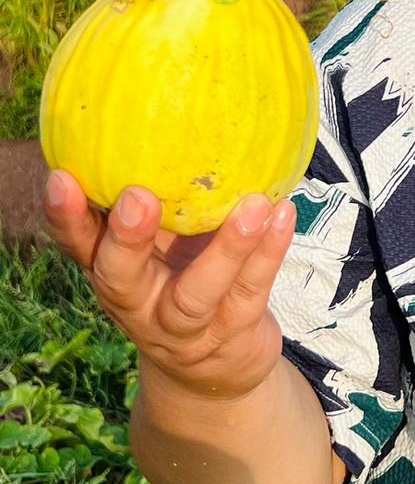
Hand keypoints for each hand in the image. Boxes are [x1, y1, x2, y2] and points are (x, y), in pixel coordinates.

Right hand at [41, 168, 296, 402]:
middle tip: (137, 198)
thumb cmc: (183, 278)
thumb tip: (168, 112)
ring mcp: (184, 327)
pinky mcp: (230, 335)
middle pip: (119, 278)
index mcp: (115, 272)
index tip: (62, 178)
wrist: (217, 370)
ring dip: (227, 247)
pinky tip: (283, 212)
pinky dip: (269, 252)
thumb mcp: (162, 246)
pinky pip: (251, 291)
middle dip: (126, 239)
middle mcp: (139, 304)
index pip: (80, 245)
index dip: (66, 217)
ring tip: (253, 204)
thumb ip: (163, 198)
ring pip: (198, 293)